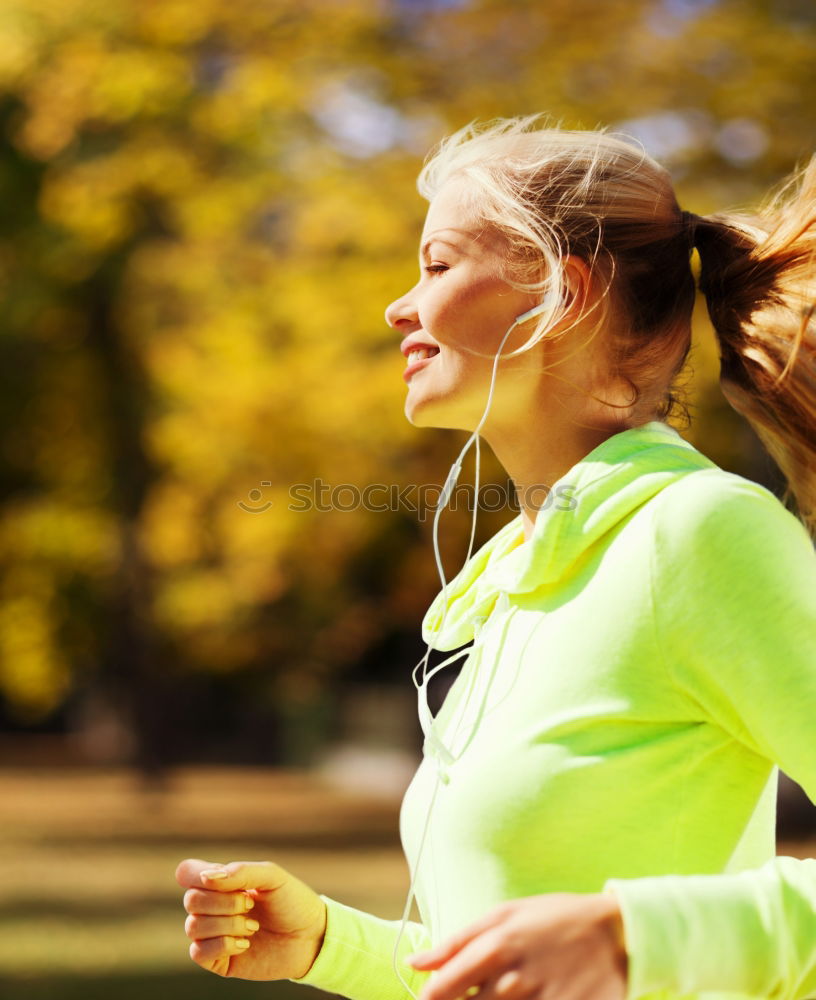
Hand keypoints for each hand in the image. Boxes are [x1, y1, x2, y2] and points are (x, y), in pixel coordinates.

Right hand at [175, 858, 326, 980]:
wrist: (310, 937)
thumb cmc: (292, 901)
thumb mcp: (272, 876)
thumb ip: (240, 873)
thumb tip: (206, 879)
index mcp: (222, 882)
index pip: (187, 873)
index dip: (195, 875)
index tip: (222, 879)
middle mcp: (213, 907)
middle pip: (191, 900)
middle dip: (223, 902)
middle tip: (251, 904)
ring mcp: (214, 934)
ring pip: (193, 926)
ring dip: (227, 924)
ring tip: (253, 926)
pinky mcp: (218, 960)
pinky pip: (198, 952)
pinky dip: (222, 945)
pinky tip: (245, 944)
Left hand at [406, 892, 626, 999]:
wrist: (613, 933)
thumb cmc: (552, 918)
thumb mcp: (504, 915)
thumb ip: (456, 942)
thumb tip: (415, 963)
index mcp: (493, 949)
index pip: (440, 991)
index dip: (430, 998)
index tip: (431, 998)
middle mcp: (512, 982)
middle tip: (478, 993)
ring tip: (504, 993)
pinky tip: (523, 999)